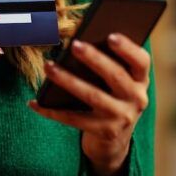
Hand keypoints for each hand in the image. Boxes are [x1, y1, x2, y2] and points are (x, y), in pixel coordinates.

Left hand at [28, 33, 150, 175]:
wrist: (113, 141)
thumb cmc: (109, 97)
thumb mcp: (116, 82)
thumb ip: (106, 62)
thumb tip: (76, 41)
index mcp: (140, 80)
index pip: (141, 61)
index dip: (127, 48)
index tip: (111, 35)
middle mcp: (136, 99)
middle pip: (116, 76)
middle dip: (95, 59)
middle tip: (74, 44)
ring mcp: (122, 117)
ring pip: (93, 96)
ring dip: (68, 80)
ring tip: (48, 67)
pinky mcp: (105, 132)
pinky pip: (74, 119)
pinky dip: (51, 111)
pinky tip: (34, 103)